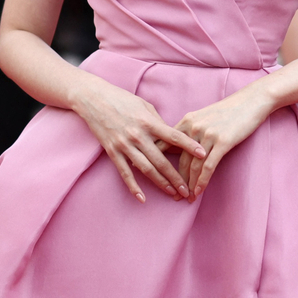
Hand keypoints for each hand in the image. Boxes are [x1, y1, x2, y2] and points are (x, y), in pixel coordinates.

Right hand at [74, 78, 205, 202]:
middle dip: (176, 177)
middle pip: (161, 160)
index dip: (189, 145)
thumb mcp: (144, 105)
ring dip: (160, 183)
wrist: (94, 98)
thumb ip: (157, 121)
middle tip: (187, 190)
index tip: (202, 155)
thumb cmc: (122, 99)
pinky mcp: (112, 152)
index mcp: (148, 121)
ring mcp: (124, 145)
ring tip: (173, 193)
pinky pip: (125, 173)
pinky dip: (133, 187)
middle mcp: (137, 135)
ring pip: (146, 169)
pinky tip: (142, 198)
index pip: (173, 136)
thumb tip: (171, 136)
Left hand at [167, 81, 271, 201]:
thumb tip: (177, 148)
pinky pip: (208, 166)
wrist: (250, 101)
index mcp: (187, 121)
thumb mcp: (203, 117)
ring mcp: (208, 134)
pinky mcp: (223, 142)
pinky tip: (199, 192)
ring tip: (187, 198)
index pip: (167, 145)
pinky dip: (202, 181)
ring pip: (193, 166)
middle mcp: (194, 127)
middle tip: (174, 196)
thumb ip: (190, 130)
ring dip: (189, 185)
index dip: (160, 162)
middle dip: (176, 180)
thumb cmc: (228, 111)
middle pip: (181, 159)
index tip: (156, 178)